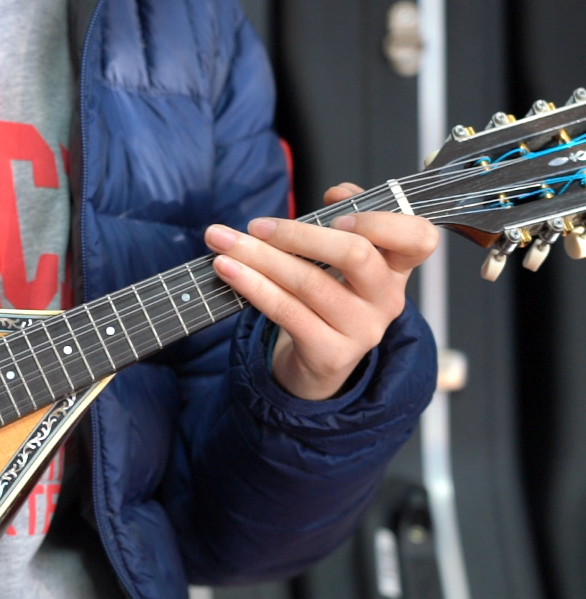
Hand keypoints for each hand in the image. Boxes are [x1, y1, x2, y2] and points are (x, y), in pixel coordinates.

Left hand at [204, 183, 438, 399]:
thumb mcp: (344, 261)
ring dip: (259, 257)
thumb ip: (346, 221)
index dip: (383, 221)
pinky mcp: (330, 352)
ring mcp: (361, 329)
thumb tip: (339, 193)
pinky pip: (286, 311)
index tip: (337, 210)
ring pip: (309, 282)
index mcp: (397, 268)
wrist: (320, 361)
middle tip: (258, 225)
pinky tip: (227, 269)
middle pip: (355, 255)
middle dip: (300, 233)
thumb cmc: (330, 298)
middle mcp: (386, 299)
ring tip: (223, 242)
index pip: (419, 239)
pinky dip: (252, 285)